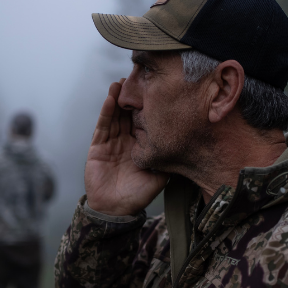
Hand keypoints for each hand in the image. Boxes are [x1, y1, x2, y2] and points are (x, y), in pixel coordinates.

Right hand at [83, 80, 167, 215]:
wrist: (116, 209)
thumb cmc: (139, 194)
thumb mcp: (161, 175)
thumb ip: (169, 160)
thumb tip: (189, 147)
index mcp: (142, 145)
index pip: (146, 121)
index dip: (150, 107)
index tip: (157, 90)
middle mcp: (127, 140)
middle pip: (130, 114)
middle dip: (133, 97)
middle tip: (138, 78)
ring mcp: (112, 142)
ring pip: (116, 116)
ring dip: (118, 98)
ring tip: (122, 81)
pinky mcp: (99, 145)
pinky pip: (103, 125)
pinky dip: (107, 111)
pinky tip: (112, 97)